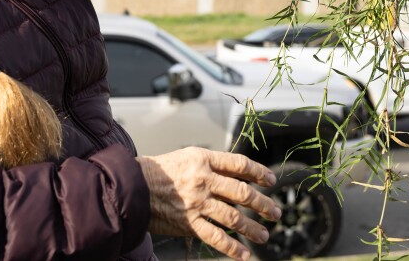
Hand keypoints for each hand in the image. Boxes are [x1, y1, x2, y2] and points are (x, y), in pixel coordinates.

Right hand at [137, 147, 280, 260]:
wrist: (133, 188)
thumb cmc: (162, 171)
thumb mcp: (188, 156)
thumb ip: (213, 165)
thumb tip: (240, 175)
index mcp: (204, 160)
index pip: (240, 164)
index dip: (259, 172)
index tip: (271, 181)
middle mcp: (203, 180)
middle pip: (242, 192)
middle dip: (263, 204)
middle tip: (276, 212)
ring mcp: (197, 203)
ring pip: (233, 217)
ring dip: (252, 228)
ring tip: (264, 235)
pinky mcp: (189, 223)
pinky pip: (215, 237)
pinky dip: (232, 247)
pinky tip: (244, 254)